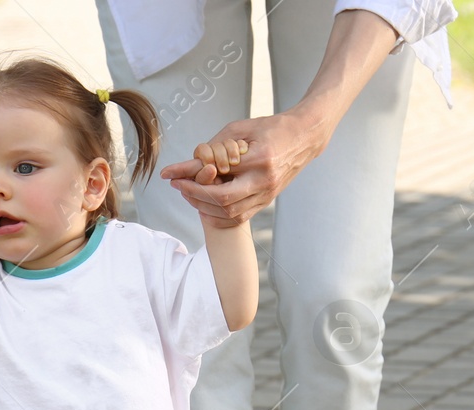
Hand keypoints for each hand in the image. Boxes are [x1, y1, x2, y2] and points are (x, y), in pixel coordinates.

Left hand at [161, 111, 327, 225]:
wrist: (304, 138)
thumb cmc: (271, 128)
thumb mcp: (240, 129)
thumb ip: (215, 146)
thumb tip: (191, 164)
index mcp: (258, 159)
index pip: (217, 172)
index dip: (189, 175)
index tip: (170, 174)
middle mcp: (263, 180)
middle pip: (222, 200)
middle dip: (195, 195)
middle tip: (179, 185)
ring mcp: (267, 194)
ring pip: (230, 213)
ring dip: (204, 207)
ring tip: (189, 194)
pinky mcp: (267, 201)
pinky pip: (239, 217)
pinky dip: (218, 215)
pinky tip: (205, 206)